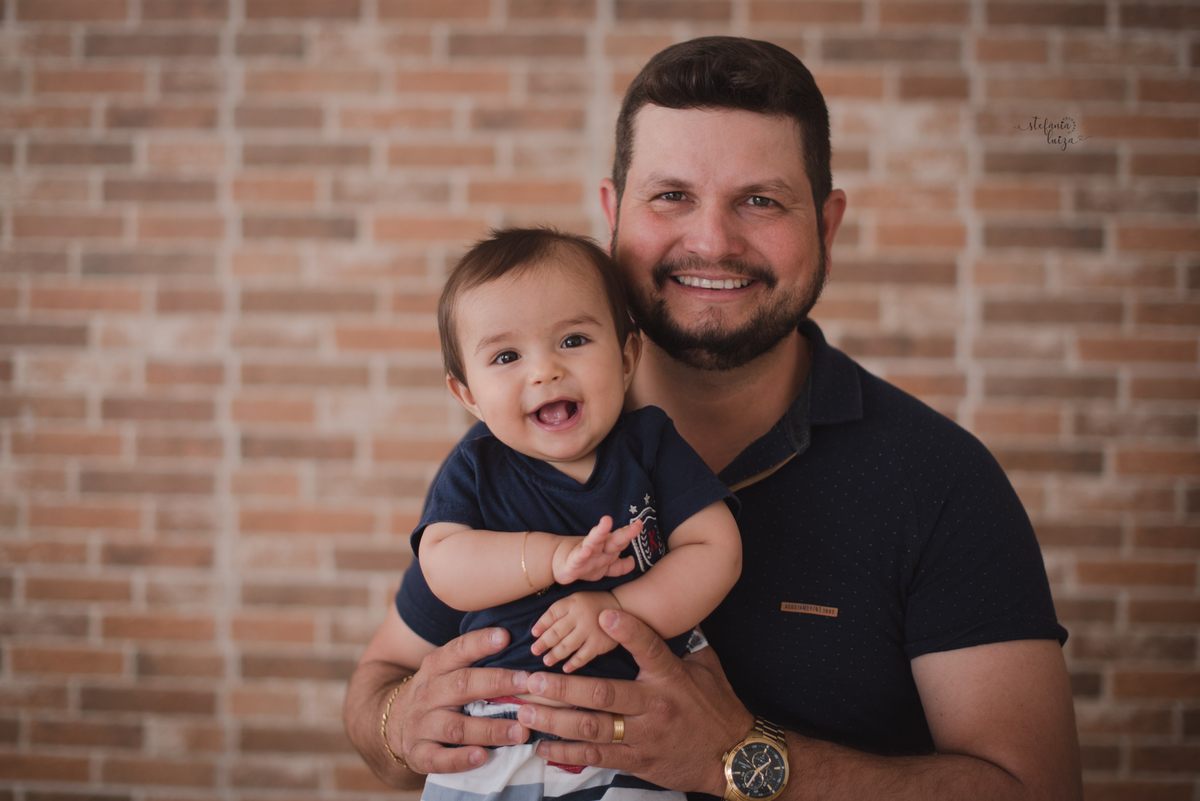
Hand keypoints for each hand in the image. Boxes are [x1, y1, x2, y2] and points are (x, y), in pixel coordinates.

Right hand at [392, 628, 531, 773]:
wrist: (394, 724)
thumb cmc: (438, 693)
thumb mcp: (447, 671)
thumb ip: (476, 661)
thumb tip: (522, 646)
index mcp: (436, 667)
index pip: (458, 650)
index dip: (480, 643)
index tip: (506, 636)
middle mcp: (427, 693)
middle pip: (461, 685)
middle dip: (496, 683)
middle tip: (528, 684)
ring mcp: (421, 724)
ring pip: (456, 727)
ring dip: (490, 730)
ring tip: (520, 731)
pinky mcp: (418, 754)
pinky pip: (438, 759)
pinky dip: (460, 759)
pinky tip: (482, 757)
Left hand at [516, 610, 753, 794]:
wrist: (735, 757)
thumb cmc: (718, 708)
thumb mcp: (707, 669)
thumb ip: (684, 645)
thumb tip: (676, 614)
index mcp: (671, 677)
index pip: (649, 647)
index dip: (626, 630)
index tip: (602, 612)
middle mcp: (654, 706)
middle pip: (604, 694)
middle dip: (564, 688)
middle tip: (532, 680)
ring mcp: (643, 736)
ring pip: (592, 727)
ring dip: (555, 720)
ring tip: (526, 711)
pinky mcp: (637, 760)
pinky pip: (597, 756)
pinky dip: (567, 752)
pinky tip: (542, 747)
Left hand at [530, 591, 621, 672]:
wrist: (622, 607)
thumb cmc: (592, 605)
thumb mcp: (577, 599)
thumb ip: (561, 611)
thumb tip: (539, 629)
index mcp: (572, 602)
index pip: (552, 614)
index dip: (541, 624)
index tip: (533, 634)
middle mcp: (580, 615)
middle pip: (557, 631)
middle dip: (543, 643)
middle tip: (534, 651)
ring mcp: (590, 630)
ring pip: (567, 646)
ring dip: (555, 654)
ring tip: (546, 661)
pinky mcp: (599, 643)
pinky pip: (582, 656)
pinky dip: (573, 663)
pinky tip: (565, 668)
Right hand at [552, 516, 640, 584]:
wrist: (557, 562)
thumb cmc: (584, 562)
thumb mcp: (603, 567)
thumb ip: (618, 567)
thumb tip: (633, 562)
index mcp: (607, 549)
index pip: (621, 541)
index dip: (630, 533)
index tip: (640, 524)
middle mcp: (598, 549)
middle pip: (613, 541)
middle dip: (625, 533)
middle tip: (637, 525)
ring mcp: (585, 554)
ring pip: (594, 542)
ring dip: (600, 533)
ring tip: (606, 522)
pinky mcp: (572, 564)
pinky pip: (578, 559)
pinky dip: (582, 554)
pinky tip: (586, 549)